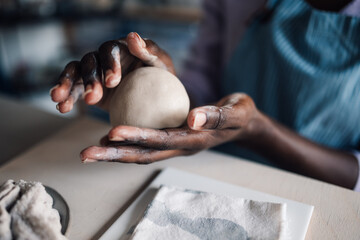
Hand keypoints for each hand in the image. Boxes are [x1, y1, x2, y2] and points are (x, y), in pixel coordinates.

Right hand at [50, 32, 174, 112]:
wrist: (155, 97)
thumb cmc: (162, 77)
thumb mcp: (162, 65)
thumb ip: (150, 52)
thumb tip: (133, 36)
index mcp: (121, 49)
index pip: (110, 51)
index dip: (109, 64)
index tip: (113, 82)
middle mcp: (104, 58)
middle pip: (89, 61)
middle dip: (89, 79)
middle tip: (93, 98)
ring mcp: (94, 72)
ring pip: (75, 72)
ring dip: (66, 84)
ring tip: (58, 99)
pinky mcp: (88, 87)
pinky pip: (73, 89)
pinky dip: (67, 97)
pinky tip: (62, 108)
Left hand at [80, 93, 262, 163]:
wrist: (242, 123)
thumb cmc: (240, 113)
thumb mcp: (236, 111)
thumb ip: (217, 115)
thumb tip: (192, 118)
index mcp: (194, 141)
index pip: (162, 140)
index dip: (137, 137)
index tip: (112, 132)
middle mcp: (180, 148)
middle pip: (143, 155)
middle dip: (113, 155)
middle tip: (84, 154)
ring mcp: (174, 147)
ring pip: (140, 153)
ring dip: (113, 154)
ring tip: (87, 151)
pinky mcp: (170, 140)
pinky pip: (144, 145)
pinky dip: (124, 145)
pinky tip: (107, 139)